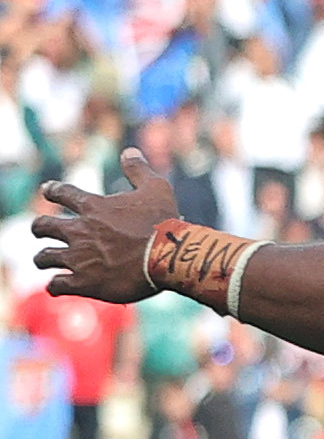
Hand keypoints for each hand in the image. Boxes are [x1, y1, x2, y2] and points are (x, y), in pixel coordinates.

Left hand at [30, 150, 176, 302]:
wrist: (169, 257)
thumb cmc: (164, 222)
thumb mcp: (156, 189)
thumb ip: (139, 170)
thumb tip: (129, 151)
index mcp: (93, 207)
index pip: (61, 193)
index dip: (52, 190)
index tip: (48, 191)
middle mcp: (79, 231)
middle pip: (43, 226)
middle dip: (39, 228)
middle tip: (40, 231)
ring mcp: (79, 258)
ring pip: (44, 258)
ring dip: (43, 258)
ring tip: (44, 261)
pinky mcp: (84, 282)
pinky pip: (57, 285)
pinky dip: (55, 285)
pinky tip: (57, 286)